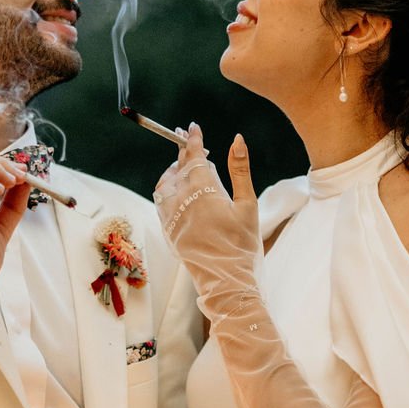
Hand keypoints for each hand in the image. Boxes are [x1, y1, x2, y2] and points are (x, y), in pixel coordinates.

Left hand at [153, 125, 262, 318]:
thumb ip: (240, 169)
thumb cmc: (242, 244)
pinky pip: (161, 202)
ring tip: (185, 166)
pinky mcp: (167, 230)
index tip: (193, 127)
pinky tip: (177, 190)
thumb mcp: (247, 204)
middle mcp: (182, 201)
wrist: (227, 280)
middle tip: (189, 141)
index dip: (193, 140)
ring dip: (173, 171)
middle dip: (184, 153)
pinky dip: (167, 189)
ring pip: (165, 183)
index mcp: (204, 192)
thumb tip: (237, 139)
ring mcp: (171, 216)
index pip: (193, 157)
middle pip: (178, 168)